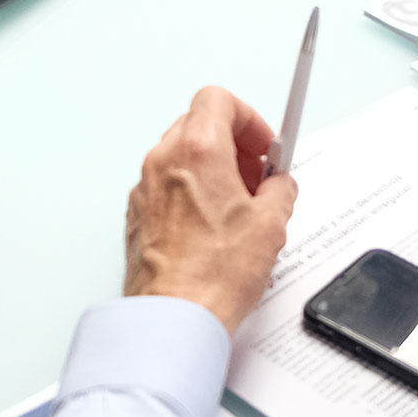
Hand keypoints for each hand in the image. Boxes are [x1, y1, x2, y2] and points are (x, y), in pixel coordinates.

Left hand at [123, 87, 295, 333]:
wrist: (174, 317)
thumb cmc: (214, 274)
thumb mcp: (271, 224)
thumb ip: (280, 190)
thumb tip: (278, 186)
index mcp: (198, 150)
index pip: (219, 100)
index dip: (249, 118)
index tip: (264, 147)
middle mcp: (165, 161)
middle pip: (199, 124)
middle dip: (233, 144)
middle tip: (256, 177)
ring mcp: (146, 187)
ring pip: (182, 155)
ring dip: (212, 169)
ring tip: (237, 207)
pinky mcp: (137, 214)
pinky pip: (167, 185)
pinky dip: (191, 191)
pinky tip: (213, 227)